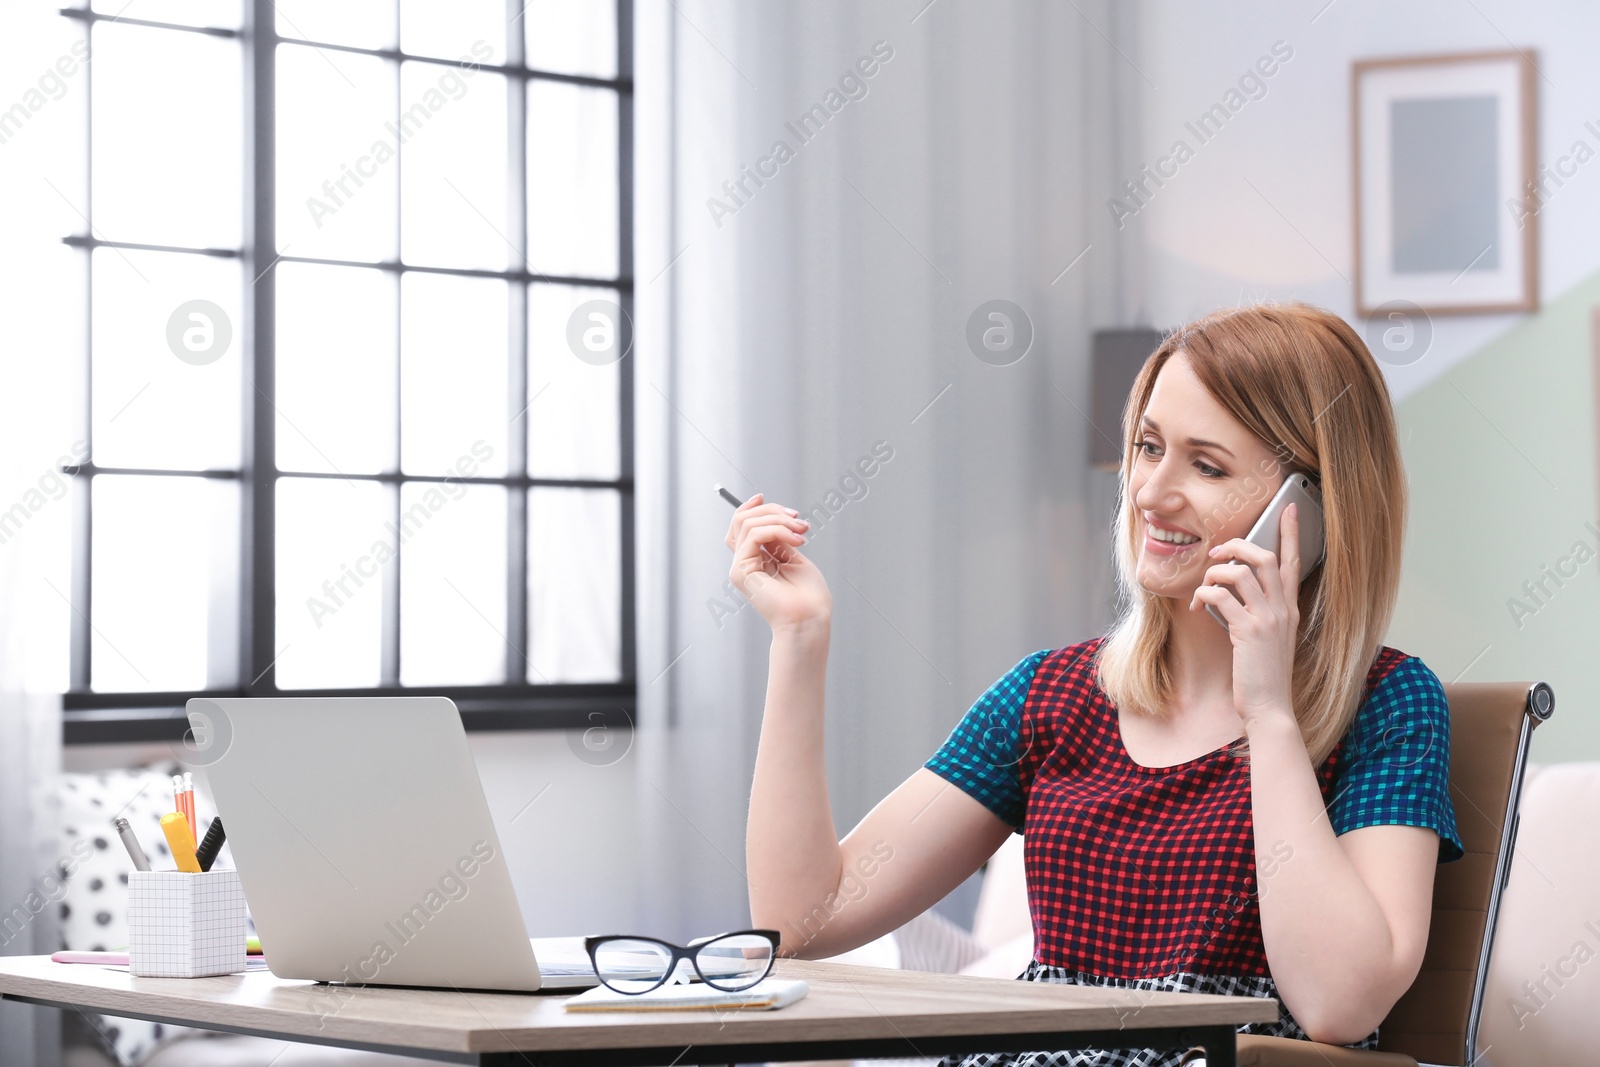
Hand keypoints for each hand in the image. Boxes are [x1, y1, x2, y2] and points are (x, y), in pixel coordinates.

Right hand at [725, 492, 831, 632]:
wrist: (810, 619)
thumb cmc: (808, 595)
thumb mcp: (793, 556)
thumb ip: (778, 538)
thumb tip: (770, 516)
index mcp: (754, 560)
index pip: (740, 526)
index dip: (749, 508)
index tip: (765, 497)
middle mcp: (743, 563)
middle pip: (742, 520)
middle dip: (772, 511)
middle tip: (799, 520)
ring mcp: (739, 568)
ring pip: (747, 523)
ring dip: (779, 519)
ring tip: (802, 530)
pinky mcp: (741, 571)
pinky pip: (754, 535)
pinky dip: (777, 530)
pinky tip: (796, 540)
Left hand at [1189, 502, 1301, 731]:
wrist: (1270, 708)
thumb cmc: (1263, 676)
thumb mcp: (1268, 639)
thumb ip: (1259, 614)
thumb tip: (1231, 594)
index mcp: (1290, 609)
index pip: (1294, 562)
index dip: (1291, 533)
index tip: (1290, 509)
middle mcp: (1283, 610)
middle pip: (1265, 557)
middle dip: (1237, 545)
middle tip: (1217, 553)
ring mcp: (1267, 620)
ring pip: (1240, 572)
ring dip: (1214, 574)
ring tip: (1202, 589)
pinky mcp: (1248, 632)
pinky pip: (1221, 597)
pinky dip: (1204, 595)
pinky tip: (1198, 607)